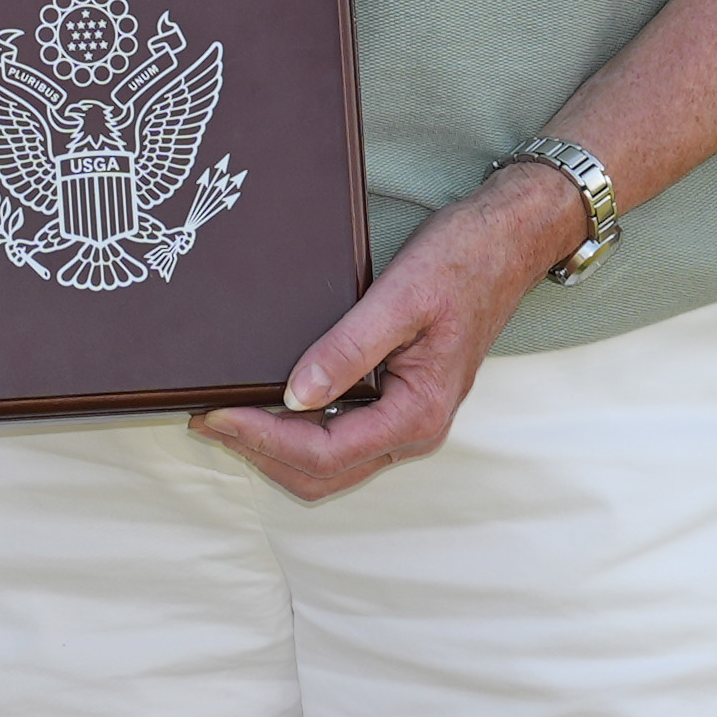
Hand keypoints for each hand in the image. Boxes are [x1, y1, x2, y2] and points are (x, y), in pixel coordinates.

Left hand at [192, 161, 586, 502]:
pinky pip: (340, 439)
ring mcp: (407, 422)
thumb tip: (295, 394)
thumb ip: (349, 348)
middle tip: (206, 417)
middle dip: (259, 453)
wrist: (509, 241)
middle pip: (321, 474)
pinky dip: (296, 433)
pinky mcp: (398, 404)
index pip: (324, 452)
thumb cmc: (465, 261)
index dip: (261, 439)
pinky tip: (268, 403)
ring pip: (328, 466)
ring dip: (274, 450)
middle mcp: (414, 430)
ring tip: (226, 414)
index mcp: (418, 413)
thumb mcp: (401, 297)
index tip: (215, 414)